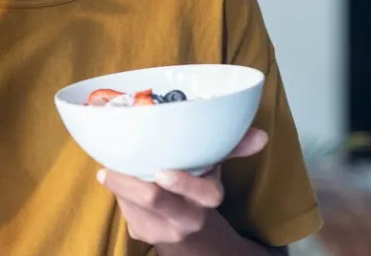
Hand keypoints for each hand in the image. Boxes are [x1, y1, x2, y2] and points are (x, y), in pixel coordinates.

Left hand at [97, 128, 268, 245]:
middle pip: (156, 201)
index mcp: (208, 198)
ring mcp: (162, 229)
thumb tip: (262, 136)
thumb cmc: (193, 183)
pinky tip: (116, 179)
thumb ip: (233, 146)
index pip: (203, 194)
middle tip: (108, 170)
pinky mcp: (141, 233)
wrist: (181, 223)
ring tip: (110, 167)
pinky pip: (124, 210)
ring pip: (133, 203)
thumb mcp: (212, 165)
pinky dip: (117, 191)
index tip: (162, 172)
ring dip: (119, 183)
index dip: (184, 184)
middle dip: (130, 185)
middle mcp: (188, 218)